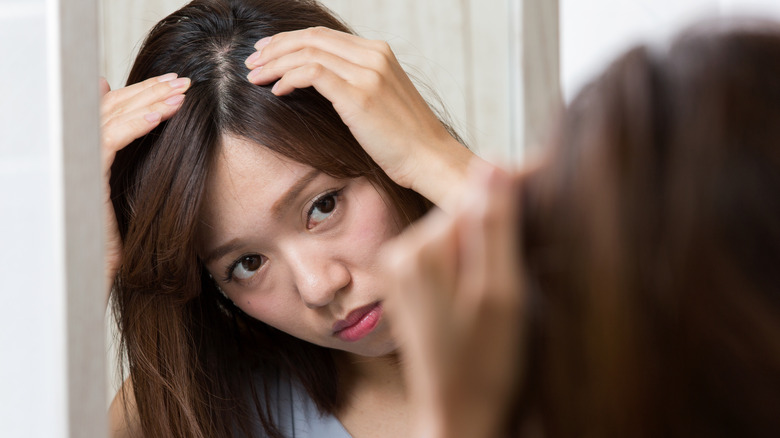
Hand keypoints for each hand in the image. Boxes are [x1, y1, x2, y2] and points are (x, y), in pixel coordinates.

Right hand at [100, 73, 189, 299]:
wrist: (96, 272)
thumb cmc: (121, 240)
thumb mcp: (133, 194)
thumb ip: (140, 165)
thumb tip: (154, 136)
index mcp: (91, 156)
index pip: (114, 112)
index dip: (142, 95)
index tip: (173, 86)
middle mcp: (80, 154)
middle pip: (112, 107)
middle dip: (149, 91)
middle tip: (181, 80)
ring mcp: (79, 164)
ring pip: (112, 117)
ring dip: (149, 101)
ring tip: (180, 92)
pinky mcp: (85, 177)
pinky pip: (111, 140)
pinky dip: (136, 123)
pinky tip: (162, 114)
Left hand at [244, 27, 474, 210]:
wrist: (431, 159)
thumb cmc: (406, 140)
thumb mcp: (382, 101)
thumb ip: (357, 83)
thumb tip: (322, 83)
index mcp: (379, 53)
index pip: (324, 35)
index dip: (290, 40)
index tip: (268, 51)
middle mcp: (374, 56)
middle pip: (311, 39)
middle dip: (276, 47)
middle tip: (252, 60)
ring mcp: (368, 73)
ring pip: (307, 53)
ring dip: (275, 63)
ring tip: (254, 75)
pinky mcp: (359, 95)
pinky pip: (312, 74)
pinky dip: (288, 78)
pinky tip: (277, 91)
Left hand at [382, 160, 525, 437]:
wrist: (459, 417)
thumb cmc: (484, 367)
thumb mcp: (500, 294)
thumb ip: (495, 226)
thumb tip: (491, 163)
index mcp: (421, 252)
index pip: (477, 197)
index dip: (519, 191)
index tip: (553, 180)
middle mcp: (403, 254)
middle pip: (466, 214)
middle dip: (506, 221)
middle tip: (546, 240)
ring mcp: (404, 270)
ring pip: (461, 234)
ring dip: (494, 242)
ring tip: (523, 270)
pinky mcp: (412, 285)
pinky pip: (450, 255)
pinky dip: (478, 261)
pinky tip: (498, 283)